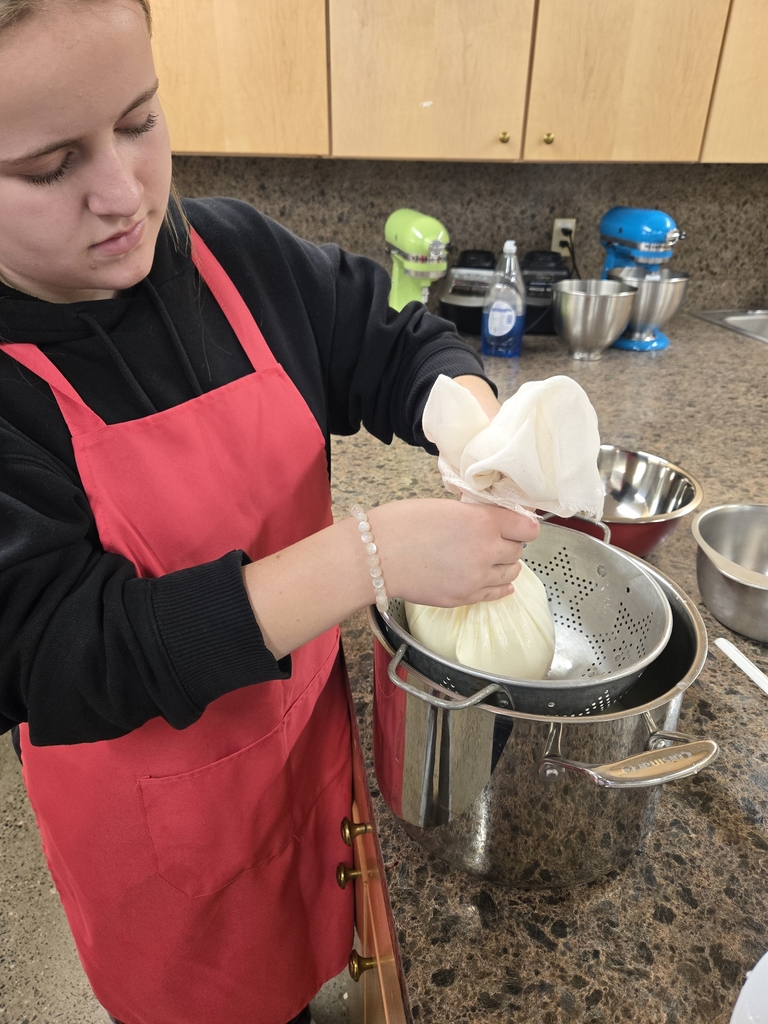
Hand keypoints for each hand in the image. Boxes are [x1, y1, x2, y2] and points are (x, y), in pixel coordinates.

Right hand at [369, 498, 538, 606]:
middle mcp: (486, 550)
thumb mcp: (446, 506)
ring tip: (487, 558)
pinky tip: (494, 580)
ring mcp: (477, 578)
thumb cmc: (402, 524)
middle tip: (493, 538)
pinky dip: (499, 585)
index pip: (527, 527)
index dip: (522, 524)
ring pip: (511, 572)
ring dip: (504, 564)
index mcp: (482, 521)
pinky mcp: (465, 597)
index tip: (516, 524)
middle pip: (518, 550)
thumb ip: (476, 515)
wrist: (376, 556)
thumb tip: (495, 519)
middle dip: (509, 543)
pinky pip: (497, 593)